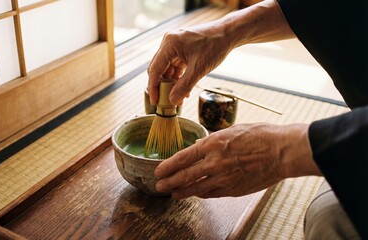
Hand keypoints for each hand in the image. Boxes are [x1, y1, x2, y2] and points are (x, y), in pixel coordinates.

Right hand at [147, 0, 294, 105]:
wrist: (228, 34)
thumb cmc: (215, 46)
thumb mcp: (199, 69)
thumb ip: (184, 86)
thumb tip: (173, 101)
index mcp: (169, 44)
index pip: (155, 69)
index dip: (153, 87)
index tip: (155, 101)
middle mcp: (168, 43)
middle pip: (158, 69)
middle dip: (162, 86)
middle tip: (165, 101)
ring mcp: (174, 45)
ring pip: (166, 69)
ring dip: (171, 83)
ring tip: (178, 97)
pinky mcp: (180, 49)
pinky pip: (174, 66)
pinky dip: (177, 78)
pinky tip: (183, 89)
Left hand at [154, 123, 320, 198]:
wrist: (282, 151)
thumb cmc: (260, 135)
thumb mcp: (232, 130)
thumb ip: (213, 141)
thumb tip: (200, 147)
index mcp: (212, 144)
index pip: (182, 158)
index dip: (167, 166)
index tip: (158, 171)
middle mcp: (214, 162)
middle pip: (184, 176)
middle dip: (169, 182)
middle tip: (159, 185)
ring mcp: (223, 178)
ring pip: (196, 188)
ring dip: (182, 191)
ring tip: (173, 194)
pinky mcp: (233, 189)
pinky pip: (211, 194)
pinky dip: (201, 194)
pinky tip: (195, 194)